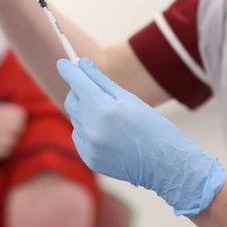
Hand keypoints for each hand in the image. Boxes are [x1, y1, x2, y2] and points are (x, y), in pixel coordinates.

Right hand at [0, 102, 26, 168]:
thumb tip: (22, 114)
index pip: (14, 112)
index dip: (20, 118)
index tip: (17, 123)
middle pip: (15, 125)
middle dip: (19, 130)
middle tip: (16, 133)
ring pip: (11, 139)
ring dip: (13, 142)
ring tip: (8, 142)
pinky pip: (4, 151)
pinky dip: (7, 151)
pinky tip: (2, 150)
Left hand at [57, 57, 226, 215]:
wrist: (164, 163)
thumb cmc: (151, 126)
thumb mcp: (129, 98)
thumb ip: (102, 81)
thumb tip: (82, 63)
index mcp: (103, 108)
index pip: (77, 82)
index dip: (68, 70)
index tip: (62, 62)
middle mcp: (92, 127)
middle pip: (72, 100)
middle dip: (79, 92)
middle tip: (94, 91)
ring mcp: (89, 146)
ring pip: (76, 119)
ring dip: (87, 113)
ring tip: (111, 119)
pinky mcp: (90, 159)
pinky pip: (79, 138)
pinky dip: (88, 132)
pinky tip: (108, 135)